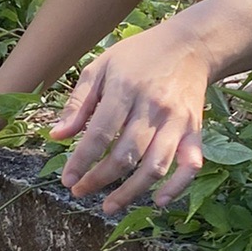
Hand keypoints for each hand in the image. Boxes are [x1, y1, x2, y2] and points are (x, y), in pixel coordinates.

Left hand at [50, 24, 208, 218]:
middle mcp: (153, 107)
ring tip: (109, 206)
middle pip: (126, 155)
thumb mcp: (101, 67)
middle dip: (99, 179)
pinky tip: (158, 201)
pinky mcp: (195, 130)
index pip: (100, 133)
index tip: (67, 180)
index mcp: (126, 89)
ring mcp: (177, 121)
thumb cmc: (138, 57)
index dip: (82, 161)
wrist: (190, 45)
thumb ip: (78, 102)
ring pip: (155, 166)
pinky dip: (177, 186)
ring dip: (131, 192)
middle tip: (80, 192)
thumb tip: (56, 135)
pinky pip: (190, 164)